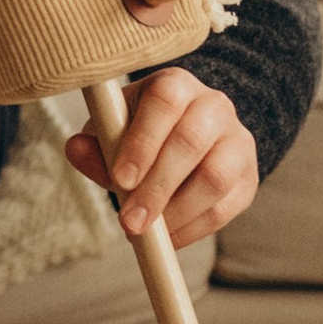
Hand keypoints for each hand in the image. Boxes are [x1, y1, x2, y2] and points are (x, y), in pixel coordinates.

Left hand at [65, 69, 258, 249]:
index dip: (143, 142)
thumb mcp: (113, 130)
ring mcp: (237, 141)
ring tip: (147, 233)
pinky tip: (168, 239)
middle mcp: (214, 106)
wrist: (185, 136)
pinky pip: (226, 208)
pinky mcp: (248, 177)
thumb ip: (95, 143)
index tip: (121, 179)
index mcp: (176, 84)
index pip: (165, 101)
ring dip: (177, 212)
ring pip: (215, 177)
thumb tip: (74, 149)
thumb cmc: (139, 132)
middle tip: (130, 221)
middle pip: (192, 141)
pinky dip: (194, 229)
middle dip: (157, 187)